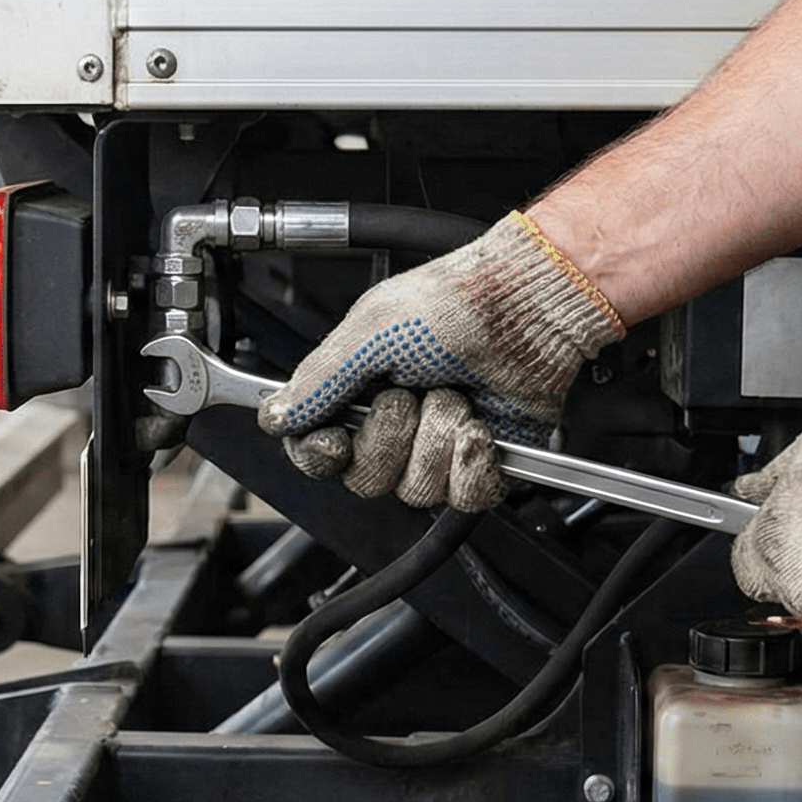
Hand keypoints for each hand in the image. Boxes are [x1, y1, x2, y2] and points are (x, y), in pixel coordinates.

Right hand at [255, 212, 624, 510]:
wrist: (527, 309)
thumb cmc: (456, 303)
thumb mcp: (371, 330)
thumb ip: (320, 380)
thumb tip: (275, 416)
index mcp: (358, 392)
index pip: (316, 451)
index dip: (320, 455)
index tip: (334, 441)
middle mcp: (394, 425)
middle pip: (365, 479)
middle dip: (392, 436)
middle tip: (410, 394)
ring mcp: (438, 447)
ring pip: (416, 490)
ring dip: (438, 438)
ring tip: (456, 396)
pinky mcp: (481, 464)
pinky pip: (464, 498)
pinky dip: (474, 462)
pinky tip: (480, 427)